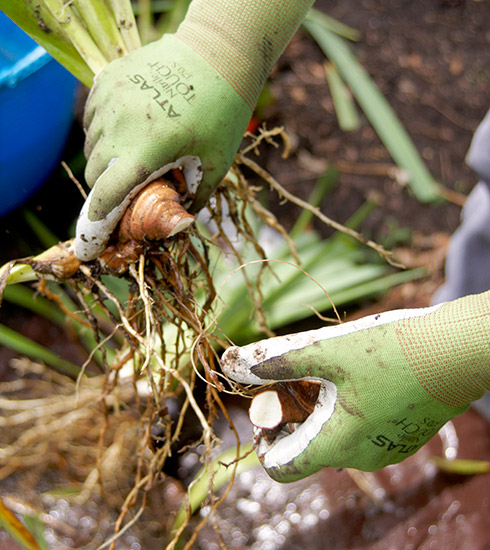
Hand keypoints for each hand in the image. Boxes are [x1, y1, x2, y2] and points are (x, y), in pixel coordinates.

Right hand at [75, 34, 250, 259]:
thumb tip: (176, 226)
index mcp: (146, 148)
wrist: (218, 55)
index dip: (98, 220)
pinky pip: (93, 118)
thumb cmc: (223, 113)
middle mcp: (119, 123)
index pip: (106, 194)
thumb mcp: (215, 164)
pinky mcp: (106, 79)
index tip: (92, 239)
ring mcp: (109, 98)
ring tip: (140, 151)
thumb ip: (193, 200)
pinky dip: (105, 131)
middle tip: (135, 187)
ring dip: (108, 159)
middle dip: (110, 188)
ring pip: (92, 146)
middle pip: (95, 173)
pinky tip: (133, 126)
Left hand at [222, 292, 489, 481]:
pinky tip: (354, 375)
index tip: (269, 406)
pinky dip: (344, 409)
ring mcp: (385, 450)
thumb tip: (234, 365)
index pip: (280, 466)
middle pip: (306, 446)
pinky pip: (359, 431)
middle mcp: (360, 458)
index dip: (264, 439)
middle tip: (297, 374)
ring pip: (333, 436)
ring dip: (318, 407)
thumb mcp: (325, 351)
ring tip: (326, 369)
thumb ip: (276, 361)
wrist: (457, 350)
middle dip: (292, 412)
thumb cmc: (392, 350)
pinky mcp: (401, 436)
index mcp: (336, 445)